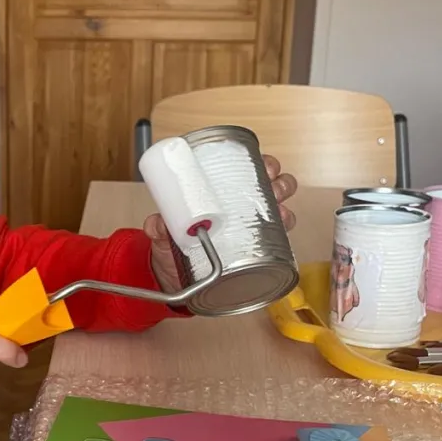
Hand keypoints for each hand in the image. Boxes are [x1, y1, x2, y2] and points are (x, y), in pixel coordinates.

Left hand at [145, 155, 297, 292]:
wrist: (174, 277)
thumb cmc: (172, 245)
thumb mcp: (164, 233)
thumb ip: (158, 227)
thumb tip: (156, 223)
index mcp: (220, 192)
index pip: (245, 169)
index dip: (260, 163)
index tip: (262, 164)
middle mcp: (240, 204)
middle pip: (269, 182)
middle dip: (277, 178)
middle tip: (270, 180)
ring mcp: (251, 224)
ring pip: (278, 203)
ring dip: (283, 199)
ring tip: (277, 203)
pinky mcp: (256, 246)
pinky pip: (279, 233)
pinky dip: (285, 225)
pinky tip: (283, 224)